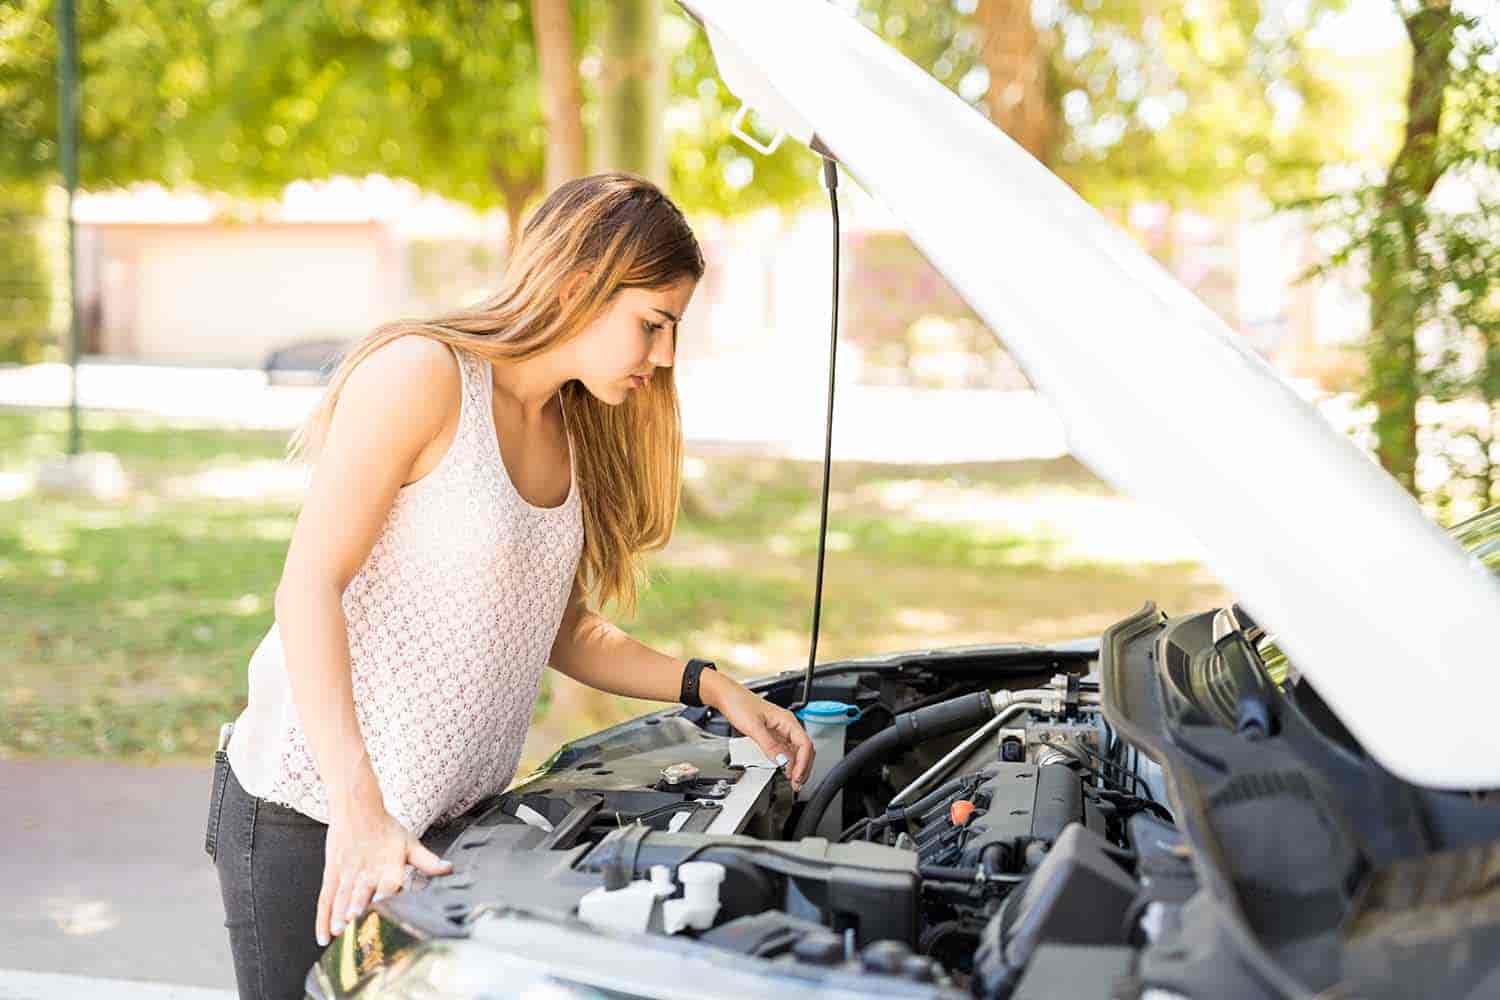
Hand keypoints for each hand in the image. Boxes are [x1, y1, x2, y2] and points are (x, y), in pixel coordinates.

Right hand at [316, 797, 452, 946]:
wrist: (357, 809)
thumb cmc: (386, 829)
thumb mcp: (410, 843)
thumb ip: (428, 861)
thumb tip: (449, 869)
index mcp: (389, 862)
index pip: (390, 880)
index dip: (387, 893)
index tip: (384, 906)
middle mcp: (367, 869)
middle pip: (362, 890)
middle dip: (358, 906)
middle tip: (354, 922)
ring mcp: (347, 873)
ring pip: (341, 896)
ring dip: (339, 914)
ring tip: (337, 932)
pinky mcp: (332, 875)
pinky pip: (326, 899)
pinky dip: (322, 919)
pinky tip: (323, 938)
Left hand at [703, 671, 814, 791]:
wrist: (727, 697)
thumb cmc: (739, 704)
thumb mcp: (753, 727)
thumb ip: (769, 745)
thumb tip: (782, 761)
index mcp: (787, 720)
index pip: (804, 744)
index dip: (803, 763)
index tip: (796, 776)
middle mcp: (787, 725)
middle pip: (804, 749)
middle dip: (803, 768)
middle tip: (796, 783)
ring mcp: (781, 731)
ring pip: (797, 752)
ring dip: (797, 767)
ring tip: (793, 781)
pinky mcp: (773, 735)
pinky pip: (786, 751)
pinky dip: (788, 762)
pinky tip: (784, 770)